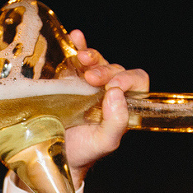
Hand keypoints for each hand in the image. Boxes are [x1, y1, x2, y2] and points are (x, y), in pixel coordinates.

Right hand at [64, 29, 149, 187]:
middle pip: (115, 69)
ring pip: (97, 61)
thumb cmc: (84, 151)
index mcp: (124, 105)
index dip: (128, 79)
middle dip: (104, 70)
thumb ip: (117, 122)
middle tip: (90, 78)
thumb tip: (116, 93)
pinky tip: (74, 37)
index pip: (137, 81)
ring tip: (80, 58)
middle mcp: (109, 91)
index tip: (111, 87)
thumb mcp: (105, 142)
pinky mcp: (69, 79)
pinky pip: (76, 58)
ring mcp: (88, 83)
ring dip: (91, 56)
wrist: (55, 156)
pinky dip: (77, 45)